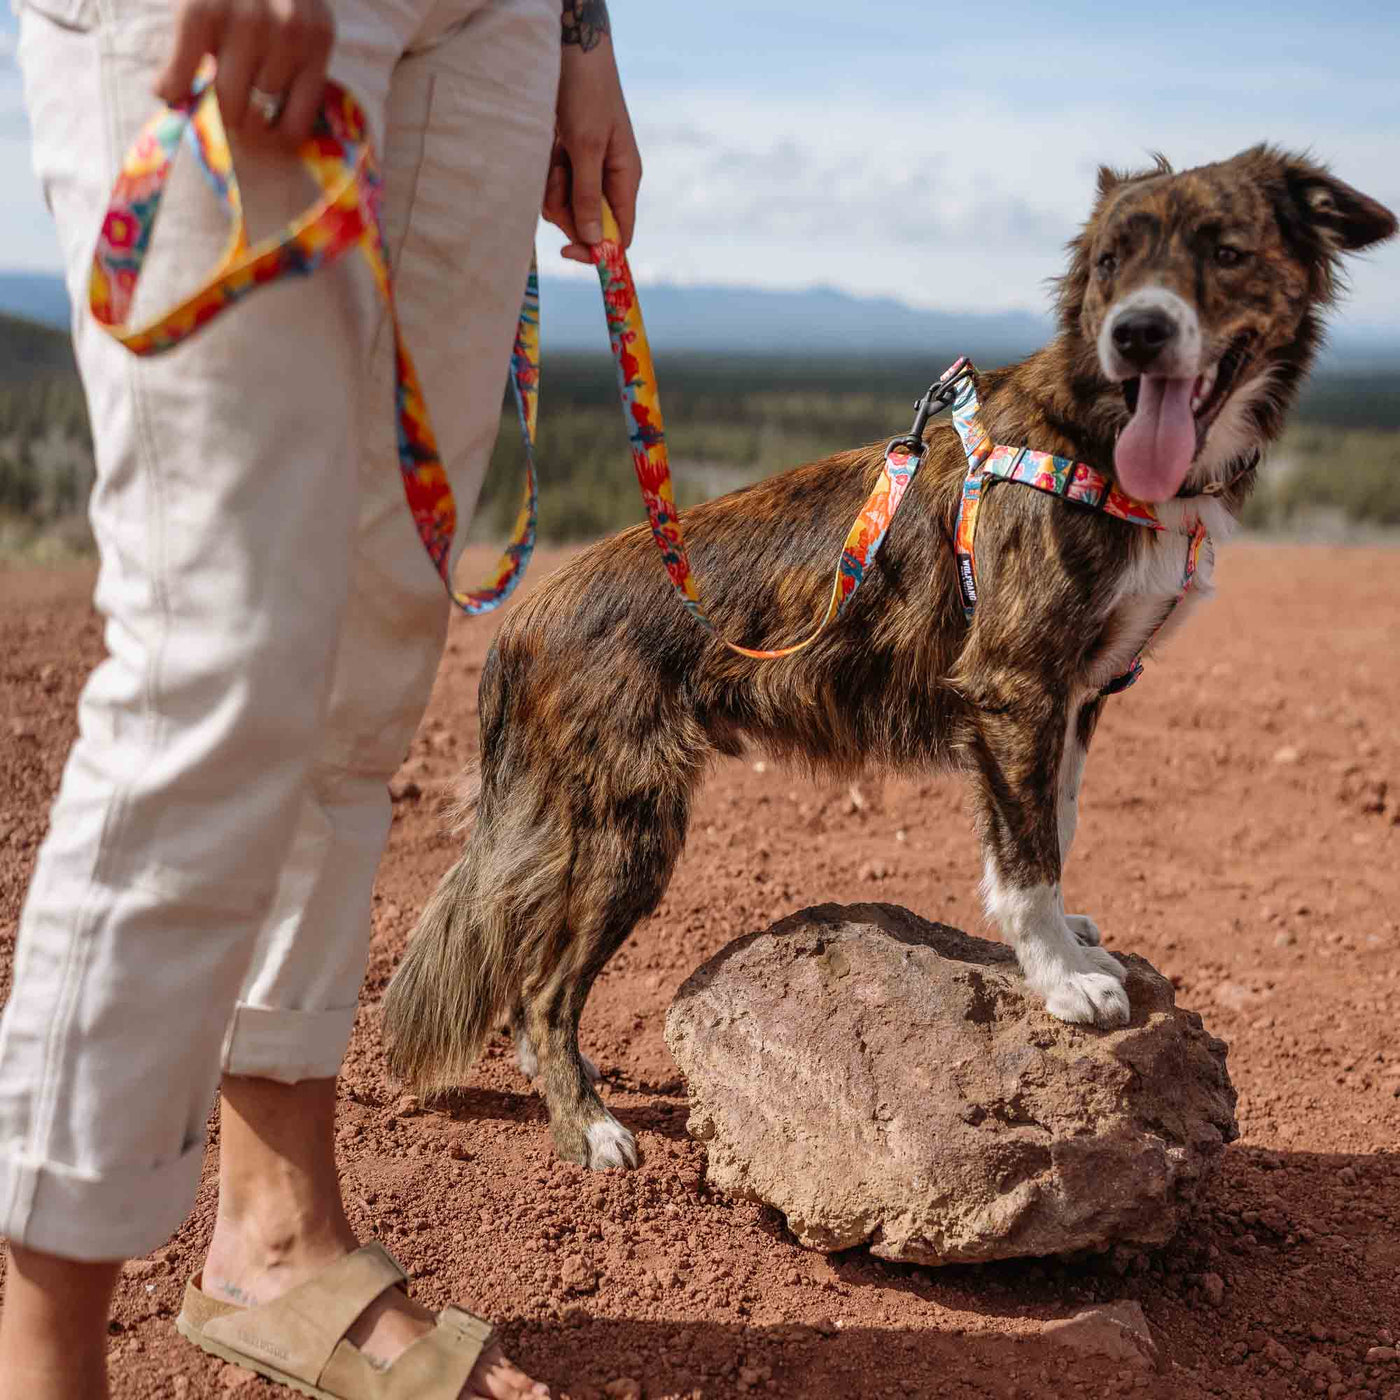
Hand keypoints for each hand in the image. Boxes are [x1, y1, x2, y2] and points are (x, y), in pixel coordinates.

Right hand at [154, 0, 335, 150]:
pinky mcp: (201, 12)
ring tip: (207, 79)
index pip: (295, 124)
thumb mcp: (299, 19)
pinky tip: (169, 87)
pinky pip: (182, 73)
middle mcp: (288, 35)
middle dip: (238, 115)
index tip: (257, 134)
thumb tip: (267, 130)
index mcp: (317, 43)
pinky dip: (171, 86)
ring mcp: (245, 23)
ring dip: (210, 97)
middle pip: (255, 115)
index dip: (272, 139)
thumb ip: (293, 67)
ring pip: (226, 100)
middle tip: (227, 100)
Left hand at [543, 30, 641, 260]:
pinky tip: (549, 154)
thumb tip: (593, 241)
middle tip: (558, 181)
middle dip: (567, 212)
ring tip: (555, 159)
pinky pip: (554, 190)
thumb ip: (588, 196)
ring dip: (554, 192)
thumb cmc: (587, 94)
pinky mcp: (568, 163)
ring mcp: (588, 172)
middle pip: (589, 226)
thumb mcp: (587, 146)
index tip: (568, 250)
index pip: (620, 235)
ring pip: (567, 209)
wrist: (570, 53)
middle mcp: (609, 181)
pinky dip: (547, 178)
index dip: (597, 250)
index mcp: (626, 179)